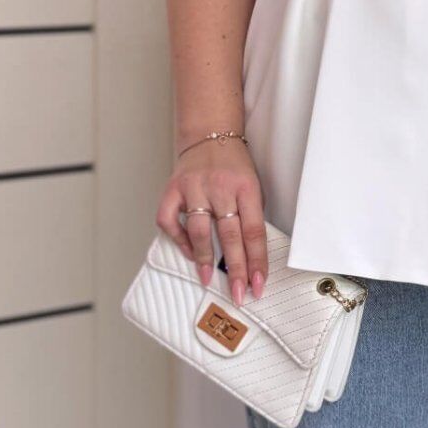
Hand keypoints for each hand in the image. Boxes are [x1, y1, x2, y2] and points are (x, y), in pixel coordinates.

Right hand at [155, 138, 268, 306]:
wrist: (210, 134)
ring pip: (199, 230)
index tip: (257, 284)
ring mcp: (194, 188)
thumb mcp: (253, 186)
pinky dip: (177, 239)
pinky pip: (169, 220)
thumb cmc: (234, 166)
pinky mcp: (173, 189)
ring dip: (204, 258)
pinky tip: (187, 252)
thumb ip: (250, 216)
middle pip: (230, 234)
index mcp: (246, 187)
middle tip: (237, 293)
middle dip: (235, 268)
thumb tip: (250, 257)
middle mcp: (220, 187)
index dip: (257, 261)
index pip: (254, 231)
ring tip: (209, 278)